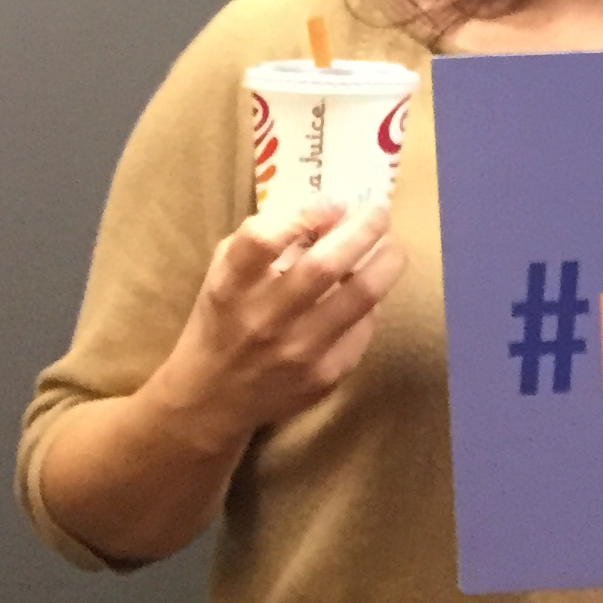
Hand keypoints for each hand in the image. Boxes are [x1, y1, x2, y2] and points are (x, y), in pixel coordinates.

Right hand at [153, 199, 404, 445]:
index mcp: (230, 288)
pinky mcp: (325, 376)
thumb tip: (329, 210)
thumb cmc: (223, 321)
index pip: (262, 241)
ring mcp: (297, 352)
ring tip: (391, 245)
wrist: (211, 400)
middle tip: (379, 212)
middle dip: (364, 229)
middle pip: (326, 265)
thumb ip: (263, 241)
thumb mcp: (224, 275)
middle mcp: (263, 321)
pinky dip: (373, 303)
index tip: (334, 202)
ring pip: (362, 295)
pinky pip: (365, 327)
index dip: (303, 215)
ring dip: (386, 260)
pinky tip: (368, 291)